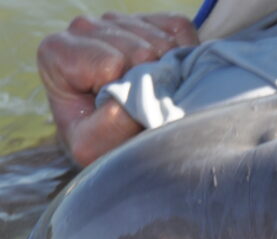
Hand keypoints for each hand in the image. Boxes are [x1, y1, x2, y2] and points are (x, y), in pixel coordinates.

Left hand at [37, 12, 197, 165]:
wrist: (118, 140)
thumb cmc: (99, 141)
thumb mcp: (93, 146)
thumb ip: (110, 123)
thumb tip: (144, 93)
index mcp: (58, 52)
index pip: (110, 63)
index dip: (123, 91)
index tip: (115, 108)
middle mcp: (84, 28)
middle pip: (140, 50)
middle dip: (148, 83)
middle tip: (138, 104)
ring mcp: (119, 20)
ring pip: (162, 42)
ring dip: (166, 74)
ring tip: (151, 93)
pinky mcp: (152, 20)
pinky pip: (180, 31)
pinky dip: (183, 57)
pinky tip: (166, 75)